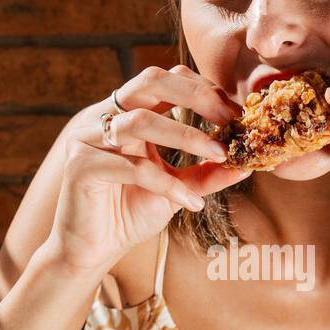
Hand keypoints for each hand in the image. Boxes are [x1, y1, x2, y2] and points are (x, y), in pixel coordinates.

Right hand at [47, 66, 245, 276]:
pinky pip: (133, 169)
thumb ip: (206, 173)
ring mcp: (89, 138)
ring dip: (187, 136)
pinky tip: (192, 204)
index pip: (166, 80)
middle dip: (196, 95)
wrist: (93, 249)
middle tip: (229, 118)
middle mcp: (106, 118)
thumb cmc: (131, 213)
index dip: (202, 89)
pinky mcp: (82, 167)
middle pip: (150, 82)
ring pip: (140, 122)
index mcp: (128, 114)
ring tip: (220, 156)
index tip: (234, 113)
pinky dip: (167, 185)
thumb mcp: (178, 189)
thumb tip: (247, 164)